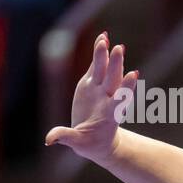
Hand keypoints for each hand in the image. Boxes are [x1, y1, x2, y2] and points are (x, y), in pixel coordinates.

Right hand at [43, 32, 139, 164]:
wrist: (98, 140)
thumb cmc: (89, 144)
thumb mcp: (78, 144)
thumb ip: (66, 138)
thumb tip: (48, 139)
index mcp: (108, 114)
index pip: (119, 100)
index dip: (126, 88)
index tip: (134, 74)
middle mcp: (106, 99)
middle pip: (112, 80)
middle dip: (115, 64)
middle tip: (119, 48)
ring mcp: (100, 90)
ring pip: (105, 70)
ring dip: (106, 55)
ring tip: (106, 39)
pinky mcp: (92, 85)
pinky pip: (96, 66)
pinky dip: (99, 53)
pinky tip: (102, 38)